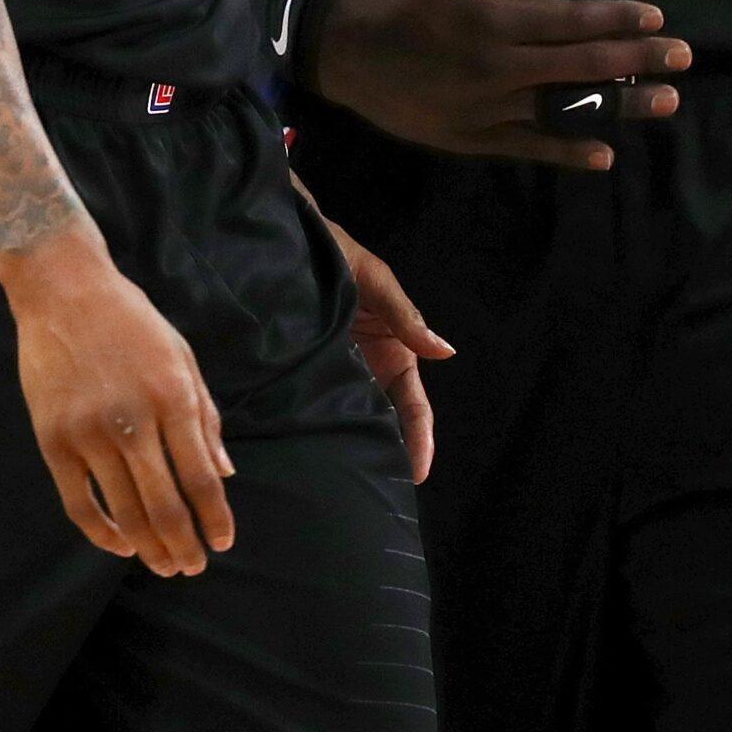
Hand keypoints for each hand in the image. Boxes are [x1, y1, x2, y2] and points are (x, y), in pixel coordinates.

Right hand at [0, 227, 233, 576]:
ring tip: (163, 566)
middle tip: (193, 568)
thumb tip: (224, 473)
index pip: (200, 477)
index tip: (223, 543)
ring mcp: (88, 433)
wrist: (64, 291)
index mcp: (172, 396)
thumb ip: (204, 416)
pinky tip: (120, 545)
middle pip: (165, 504)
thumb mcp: (181, 356)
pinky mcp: (53, 440)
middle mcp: (133, 420)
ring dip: (148, 547)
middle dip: (184, 545)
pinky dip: (101, 532)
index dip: (215, 518)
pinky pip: (78, 502)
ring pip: (124, 510)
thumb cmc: (132, 321)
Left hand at [293, 173, 452, 480]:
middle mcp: (367, 368)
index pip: (414, 408)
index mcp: (394, 351)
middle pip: (383, 423)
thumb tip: (446, 350)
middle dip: (385, 456)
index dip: (419, 441)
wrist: (285, 236)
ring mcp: (334, 372)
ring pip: (349, 421)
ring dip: (351, 449)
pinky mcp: (302, 370)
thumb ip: (406, 316)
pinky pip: (314, 407)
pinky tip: (309, 457)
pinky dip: (317, 431)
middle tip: (379, 495)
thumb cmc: (335, 251)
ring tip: (348, 488)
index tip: (416, 475)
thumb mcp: (374, 280)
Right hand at [316, 0, 689, 169]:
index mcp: (490, 18)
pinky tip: (605, 153)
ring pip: (562, 109)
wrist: (336, 47)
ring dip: (617, 107)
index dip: (616, 19)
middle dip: (637, 60)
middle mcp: (494, 68)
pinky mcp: (468, 137)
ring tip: (665, 104)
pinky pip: (526, 147)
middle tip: (685, 58)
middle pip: (579, 65)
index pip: (569, 20)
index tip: (657, 18)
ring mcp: (482, 109)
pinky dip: (565, 152)